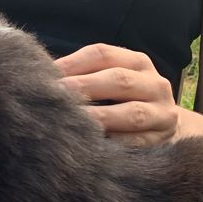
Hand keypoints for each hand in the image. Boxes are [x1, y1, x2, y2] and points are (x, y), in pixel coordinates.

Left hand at [54, 43, 180, 145]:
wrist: (163, 129)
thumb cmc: (121, 102)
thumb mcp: (108, 81)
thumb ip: (82, 76)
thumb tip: (40, 77)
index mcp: (136, 62)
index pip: (102, 54)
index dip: (72, 63)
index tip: (45, 75)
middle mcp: (154, 83)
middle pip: (118, 80)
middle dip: (83, 88)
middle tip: (54, 97)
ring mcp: (162, 113)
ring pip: (131, 113)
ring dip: (98, 118)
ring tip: (70, 124)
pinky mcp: (161, 140)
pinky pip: (136, 142)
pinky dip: (114, 144)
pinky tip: (91, 147)